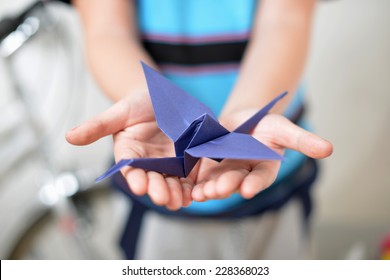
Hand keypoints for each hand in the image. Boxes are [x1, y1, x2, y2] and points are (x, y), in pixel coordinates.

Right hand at [66, 93, 192, 209]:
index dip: (135, 177)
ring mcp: (168, 163)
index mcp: (130, 154)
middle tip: (162, 197)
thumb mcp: (118, 113)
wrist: (161, 99)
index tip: (139, 185)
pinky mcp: (186, 161)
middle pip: (153, 179)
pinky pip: (188, 176)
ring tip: (179, 201)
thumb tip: (69, 137)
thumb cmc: (136, 105)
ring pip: (171, 182)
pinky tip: (194, 194)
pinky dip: (190, 186)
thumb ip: (98, 126)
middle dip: (157, 189)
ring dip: (175, 193)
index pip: (130, 169)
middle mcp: (149, 163)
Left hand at [190, 110, 332, 201]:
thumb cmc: (264, 124)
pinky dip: (196, 183)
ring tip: (202, 193)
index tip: (249, 189)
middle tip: (218, 190)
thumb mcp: (282, 128)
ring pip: (217, 183)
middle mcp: (244, 174)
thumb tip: (329, 149)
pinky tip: (190, 188)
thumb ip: (302, 140)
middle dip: (227, 186)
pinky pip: (201, 177)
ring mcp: (224, 172)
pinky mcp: (207, 168)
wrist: (239, 120)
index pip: (261, 178)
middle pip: (235, 182)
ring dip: (209, 190)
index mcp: (264, 167)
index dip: (255, 184)